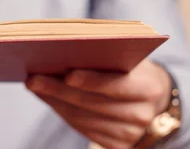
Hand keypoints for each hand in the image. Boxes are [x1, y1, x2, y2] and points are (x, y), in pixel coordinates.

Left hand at [26, 60, 170, 148]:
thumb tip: (63, 50)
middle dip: (59, 90)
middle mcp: (141, 115)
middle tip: (33, 79)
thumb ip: (105, 53)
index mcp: (149, 87)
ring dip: (55, 101)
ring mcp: (129, 134)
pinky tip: (48, 98)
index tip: (68, 74)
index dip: (92, 80)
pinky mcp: (117, 145)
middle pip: (92, 103)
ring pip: (83, 118)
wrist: (156, 100)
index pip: (117, 85)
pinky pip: (82, 128)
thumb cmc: (133, 69)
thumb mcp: (129, 57)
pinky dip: (62, 112)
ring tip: (35, 85)